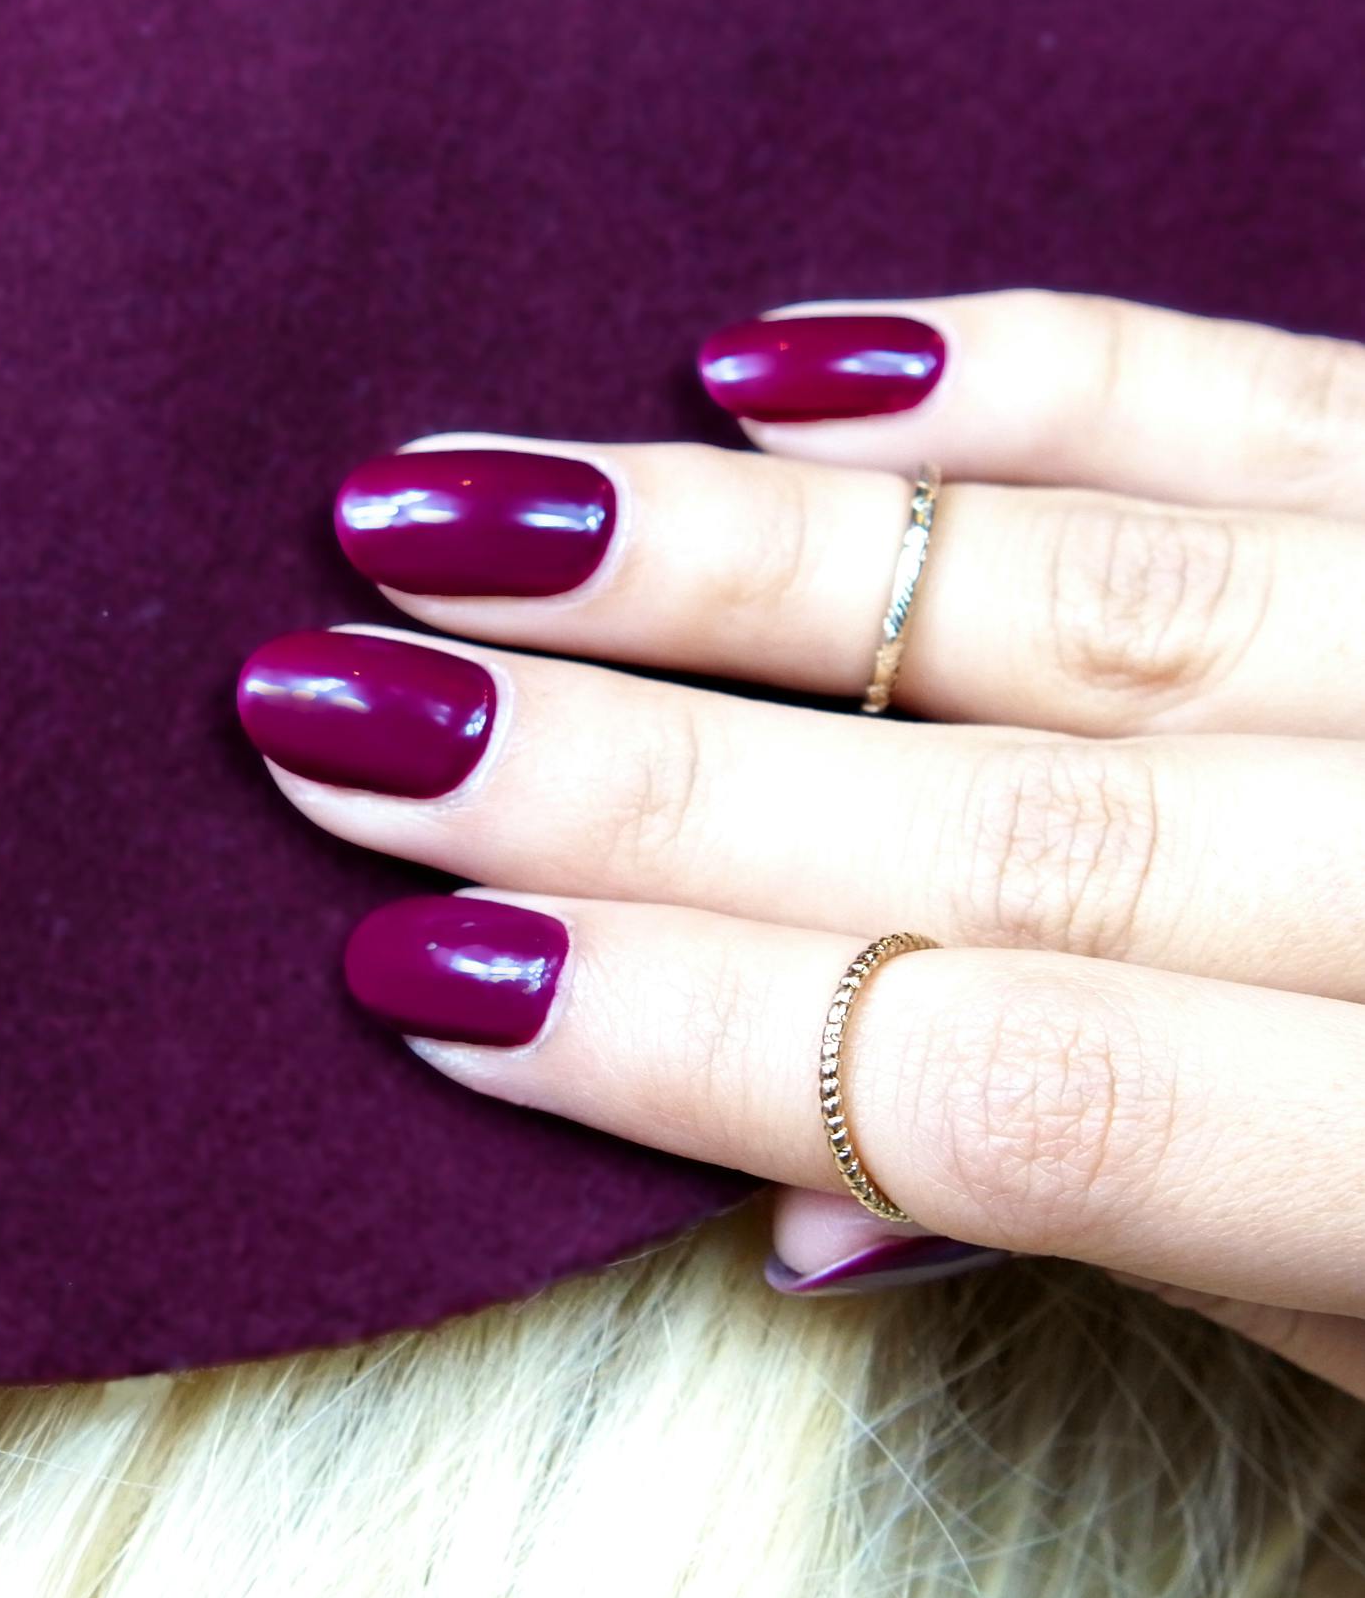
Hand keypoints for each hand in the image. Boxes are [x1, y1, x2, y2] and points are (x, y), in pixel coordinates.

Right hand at [237, 290, 1364, 1395]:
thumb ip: (1147, 1245)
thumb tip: (794, 1213)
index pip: (1028, 1090)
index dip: (708, 1041)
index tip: (415, 978)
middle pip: (1016, 820)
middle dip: (631, 771)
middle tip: (333, 706)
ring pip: (1094, 579)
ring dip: (733, 548)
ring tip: (443, 506)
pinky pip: (1263, 389)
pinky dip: (1015, 375)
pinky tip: (776, 352)